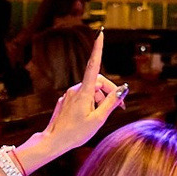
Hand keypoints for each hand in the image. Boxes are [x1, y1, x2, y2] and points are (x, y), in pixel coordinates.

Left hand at [33, 31, 125, 159]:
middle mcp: (76, 89)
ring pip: (91, 91)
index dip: (98, 49)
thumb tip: (123, 89)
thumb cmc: (76, 133)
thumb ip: (111, 103)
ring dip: (101, 100)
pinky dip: (92, 103)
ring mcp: (70, 95)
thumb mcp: (98, 119)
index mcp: (84, 92)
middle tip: (121, 108)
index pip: (94, 65)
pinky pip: (83, 97)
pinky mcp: (67, 101)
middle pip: (98, 82)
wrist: (53, 141)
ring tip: (103, 116)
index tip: (100, 34)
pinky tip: (90, 118)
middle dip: (110, 92)